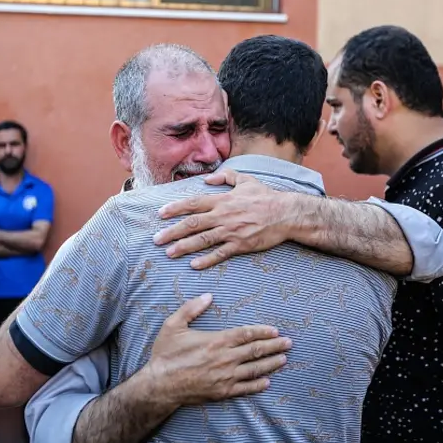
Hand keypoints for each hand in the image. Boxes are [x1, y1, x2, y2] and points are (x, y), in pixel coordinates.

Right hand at [147, 293, 291, 405]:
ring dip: (271, 364)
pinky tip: (267, 381)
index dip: (263, 331)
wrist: (159, 385)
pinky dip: (258, 385)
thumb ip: (191, 308)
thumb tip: (208, 296)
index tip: (275, 330)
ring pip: (254, 369)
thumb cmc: (166, 354)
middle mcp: (225, 358)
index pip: (246, 334)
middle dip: (274, 346)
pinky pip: (245, 388)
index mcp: (216, 341)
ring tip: (283, 359)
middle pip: (256, 351)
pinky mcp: (222, 392)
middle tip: (289, 343)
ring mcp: (225, 377)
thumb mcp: (173, 325)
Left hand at [154, 169, 293, 268]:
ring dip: (184, 247)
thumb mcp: (246, 180)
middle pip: (192, 224)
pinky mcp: (241, 244)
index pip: (193, 203)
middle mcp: (223, 216)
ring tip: (169, 253)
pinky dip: (207, 260)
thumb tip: (207, 178)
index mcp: (222, 200)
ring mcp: (231, 231)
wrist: (285, 213)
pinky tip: (194, 265)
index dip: (175, 208)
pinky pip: (220, 253)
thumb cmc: (266, 196)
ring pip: (203, 240)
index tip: (160, 214)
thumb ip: (225, 177)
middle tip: (156, 240)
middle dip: (172, 232)